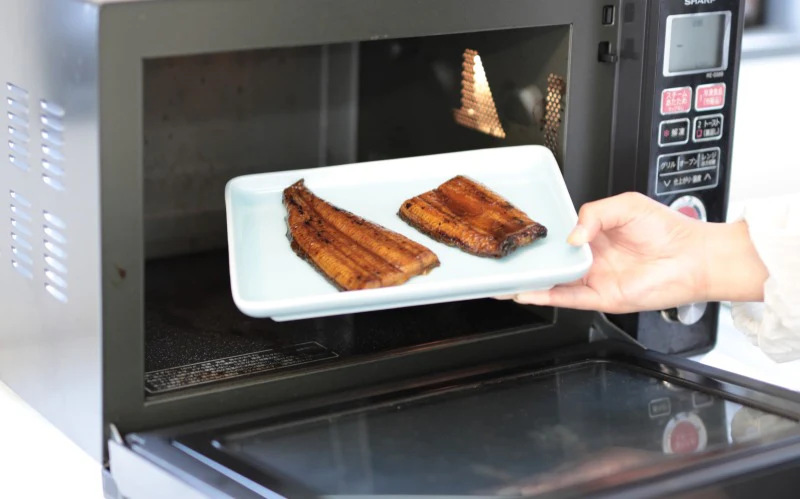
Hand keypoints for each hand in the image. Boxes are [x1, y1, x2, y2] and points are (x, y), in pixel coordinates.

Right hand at [505, 192, 766, 312]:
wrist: (695, 257)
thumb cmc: (669, 230)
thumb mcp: (626, 205)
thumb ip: (594, 214)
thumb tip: (572, 236)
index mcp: (595, 235)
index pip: (559, 237)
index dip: (540, 237)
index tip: (520, 234)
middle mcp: (592, 258)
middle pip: (552, 262)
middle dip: (528, 262)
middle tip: (505, 258)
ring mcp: (595, 278)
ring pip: (554, 282)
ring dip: (530, 282)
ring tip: (505, 279)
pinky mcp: (602, 297)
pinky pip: (568, 298)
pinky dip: (546, 296)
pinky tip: (527, 292)